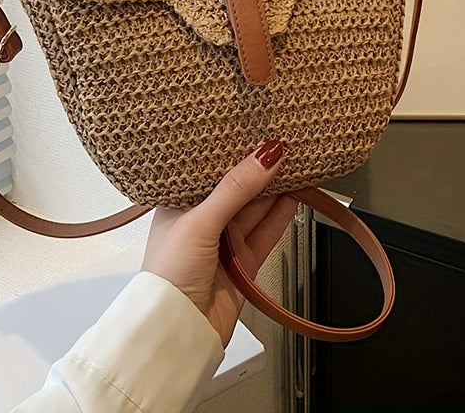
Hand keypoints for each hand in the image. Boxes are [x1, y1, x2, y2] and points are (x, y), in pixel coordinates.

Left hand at [141, 139, 297, 346]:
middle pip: (237, 188)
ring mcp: (223, 242)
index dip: (234, 152)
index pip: (211, 170)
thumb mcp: (200, 221)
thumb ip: (235, 188)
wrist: (177, 332)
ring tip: (297, 164)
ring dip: (275, 190)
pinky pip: (266, 232)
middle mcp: (201, 220)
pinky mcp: (243, 262)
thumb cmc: (168, 276)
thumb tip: (265, 155)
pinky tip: (295, 197)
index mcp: (179, 204)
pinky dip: (281, 216)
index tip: (257, 133)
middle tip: (285, 146)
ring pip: (255, 209)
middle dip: (259, 170)